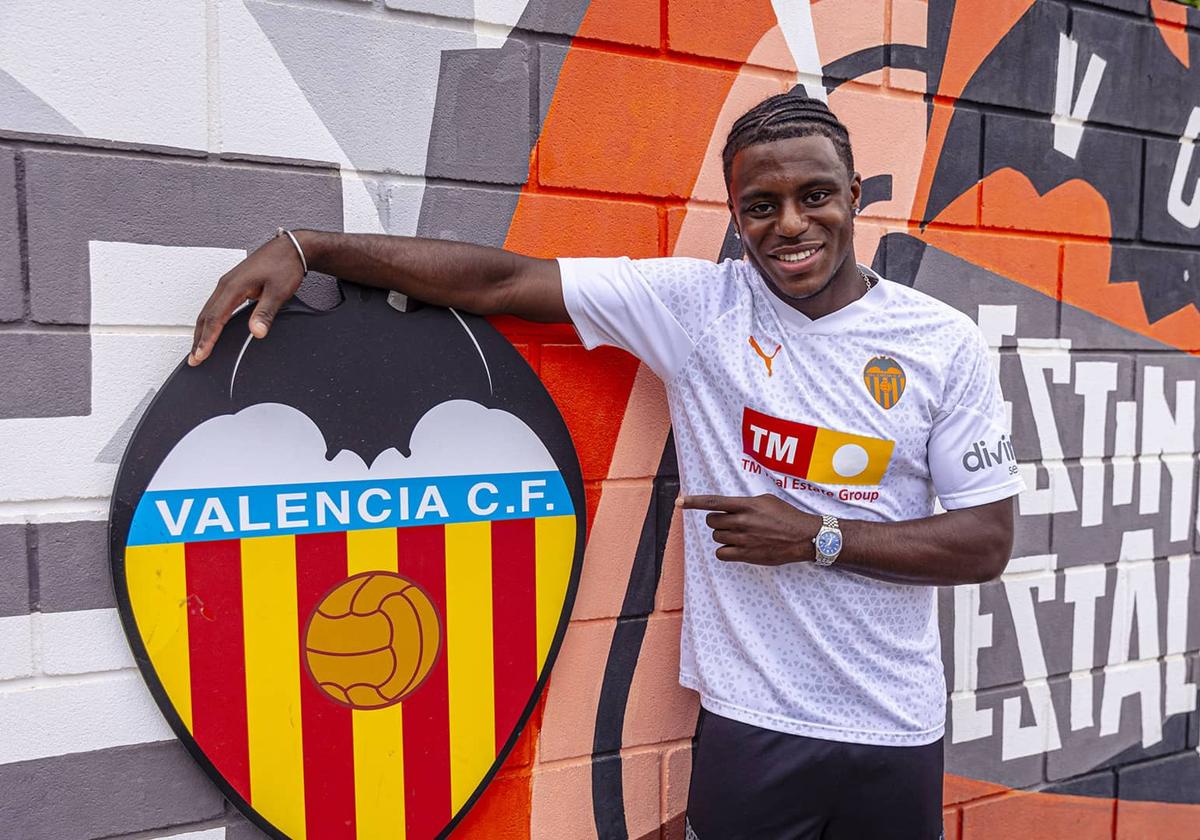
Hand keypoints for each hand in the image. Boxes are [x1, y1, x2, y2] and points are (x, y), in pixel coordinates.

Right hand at [188, 233, 307, 365]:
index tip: (201, 355)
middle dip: (198, 339)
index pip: (215, 319)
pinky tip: (212, 329)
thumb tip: (256, 332)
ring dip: (202, 331)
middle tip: (195, 359)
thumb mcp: (278, 292)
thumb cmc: (284, 266)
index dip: (207, 340)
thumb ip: (265, 313)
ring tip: (199, 349)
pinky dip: (210, 321)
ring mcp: (228, 284)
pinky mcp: (233, 284)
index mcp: (234, 287)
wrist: (291, 248)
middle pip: (206, 316)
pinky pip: (215, 305)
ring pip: (208, 310)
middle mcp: (226, 285)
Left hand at [679, 493, 818, 565]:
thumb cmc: (787, 517)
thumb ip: (746, 503)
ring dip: (723, 535)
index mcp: (747, 505)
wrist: (804, 537)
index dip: (694, 502)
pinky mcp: (747, 555)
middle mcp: (743, 521)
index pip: (714, 502)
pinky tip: (736, 547)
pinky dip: (725, 551)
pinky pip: (721, 553)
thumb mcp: (766, 501)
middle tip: (730, 522)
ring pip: (717, 537)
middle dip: (717, 521)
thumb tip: (731, 507)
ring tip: (740, 535)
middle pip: (712, 521)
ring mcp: (744, 539)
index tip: (680, 502)